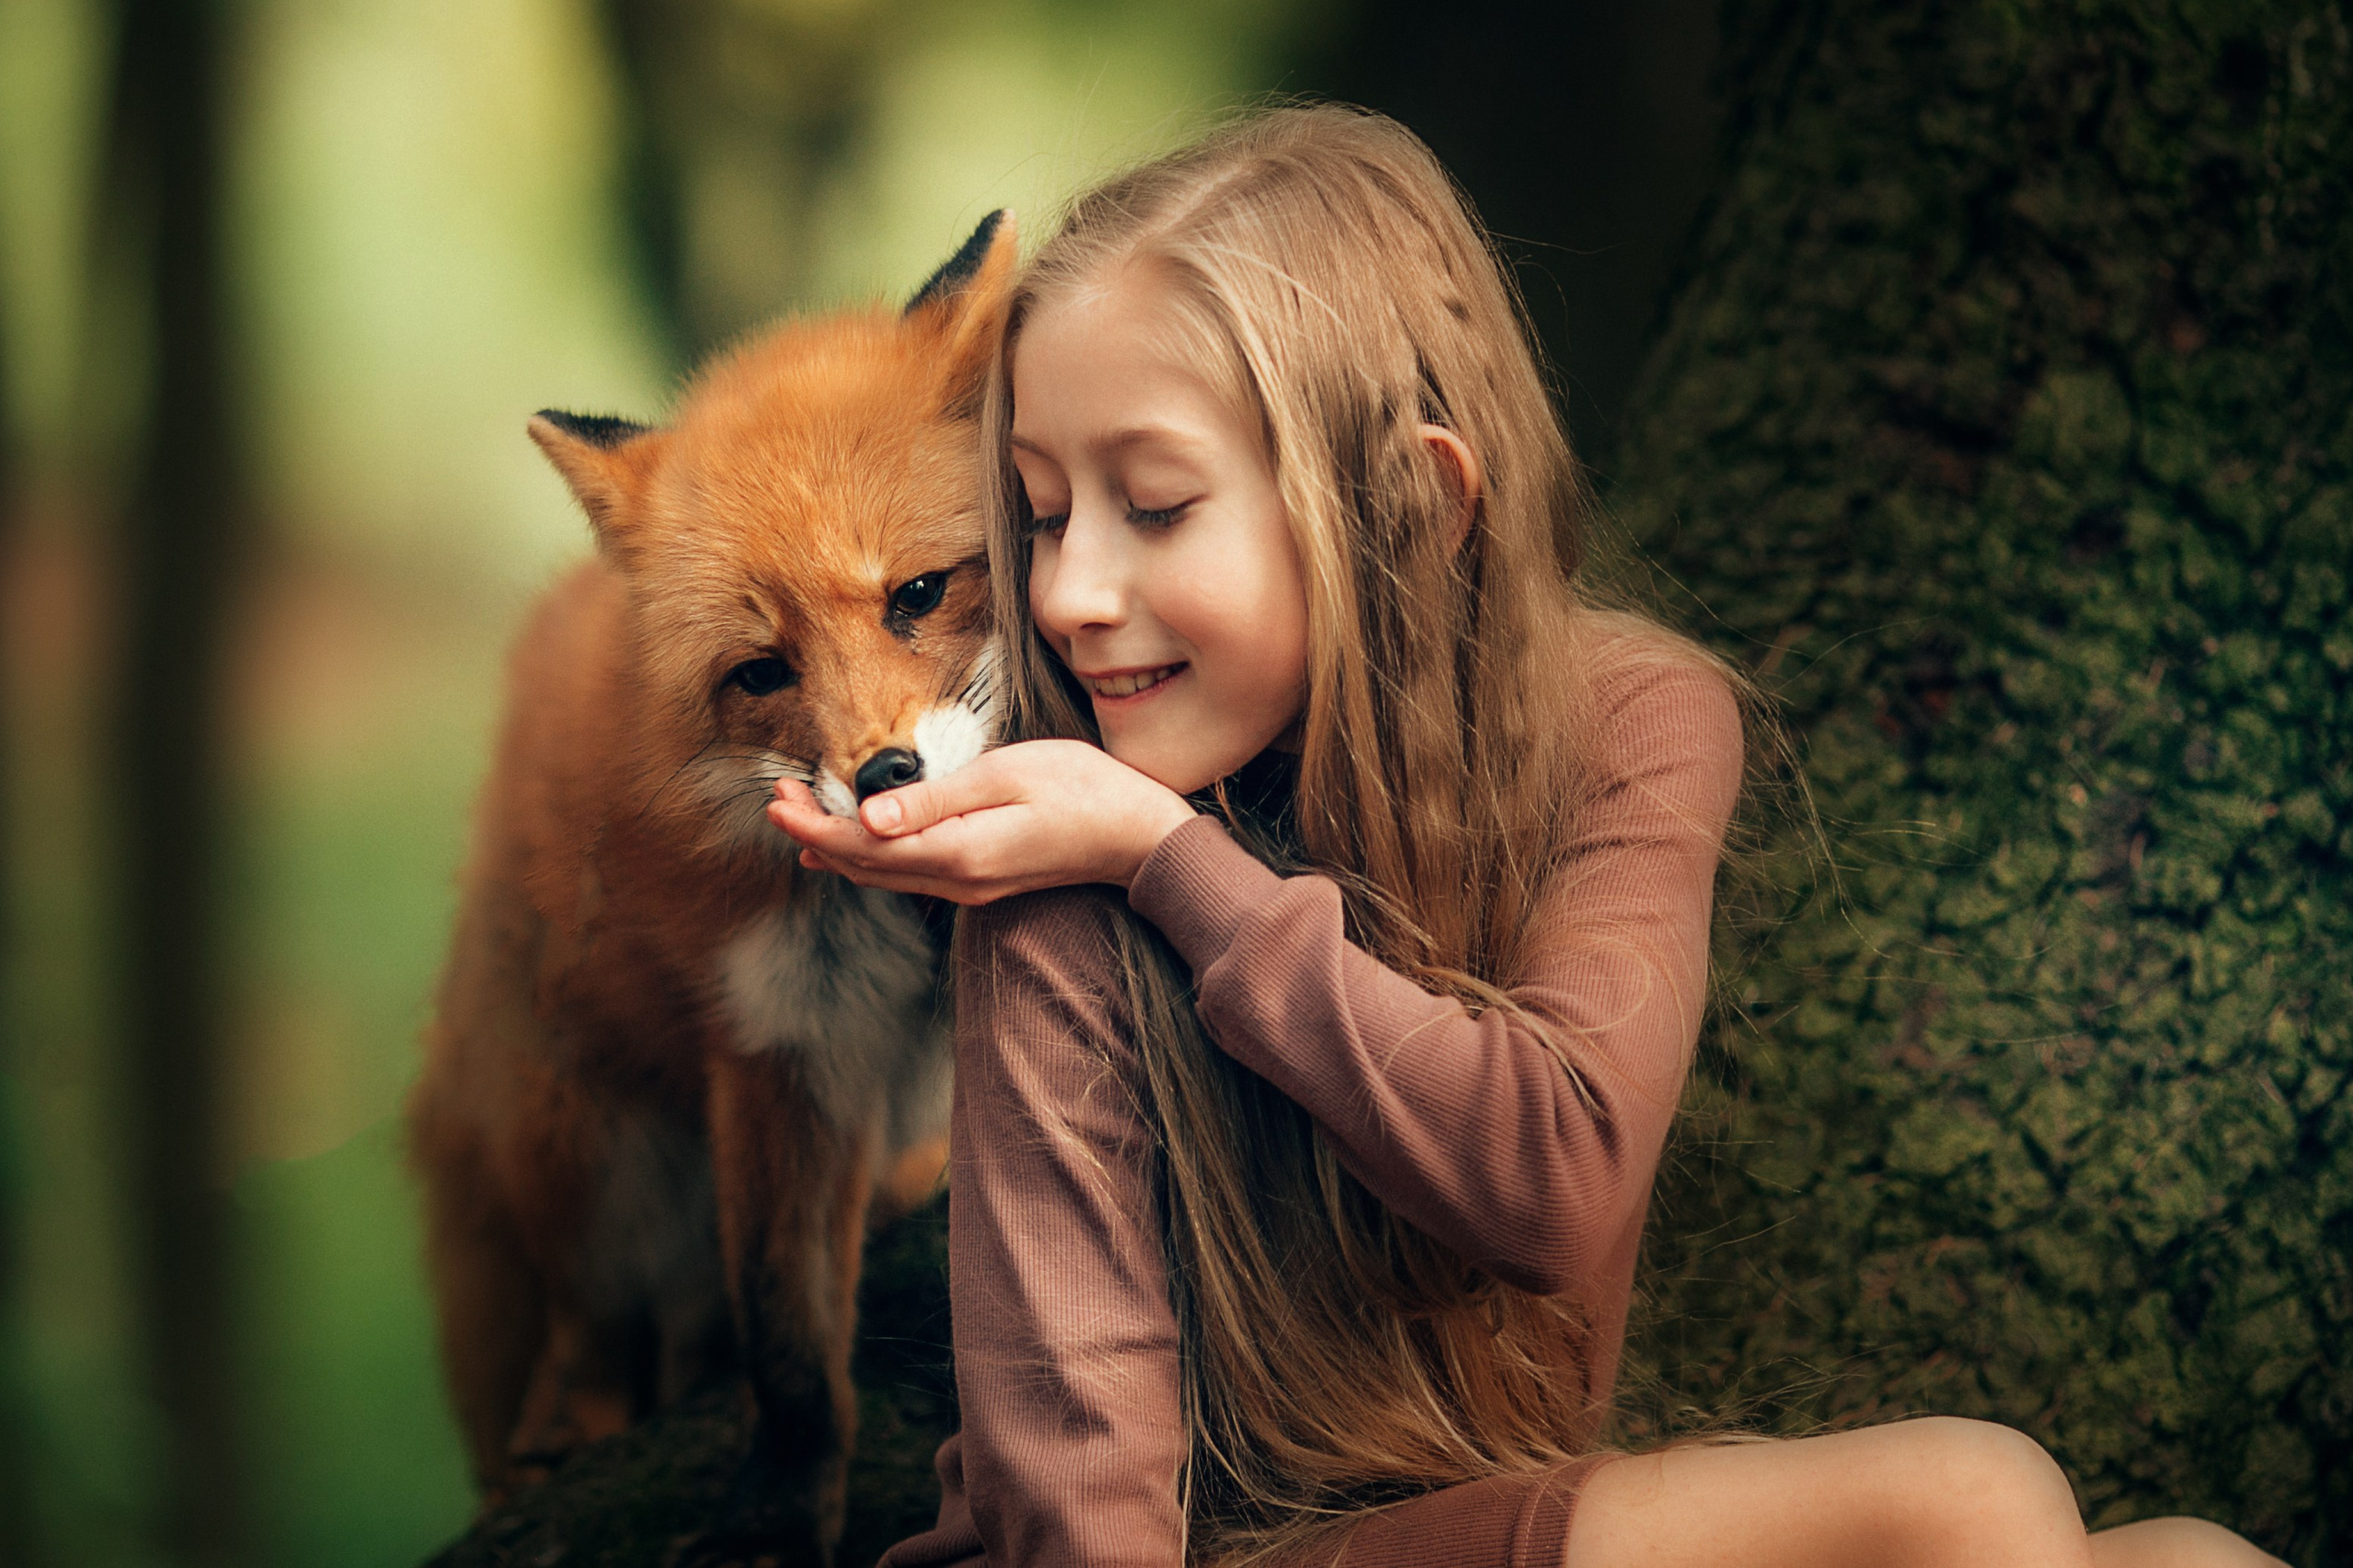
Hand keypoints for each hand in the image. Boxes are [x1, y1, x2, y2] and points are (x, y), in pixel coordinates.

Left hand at [765, 739, 1199, 903]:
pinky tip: (853, 849)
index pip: (863, 847)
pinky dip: (870, 859)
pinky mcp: (981, 880)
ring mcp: (970, 886)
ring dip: (838, 849)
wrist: (1139, 835)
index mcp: (958, 852)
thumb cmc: (1083, 791)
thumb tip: (867, 819)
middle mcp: (957, 879)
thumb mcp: (1007, 776)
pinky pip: (908, 875)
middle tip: (775, 800)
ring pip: (883, 875)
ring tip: (799, 821)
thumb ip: (935, 799)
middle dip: (814, 835)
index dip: (813, 826)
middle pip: (864, 866)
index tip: (776, 801)